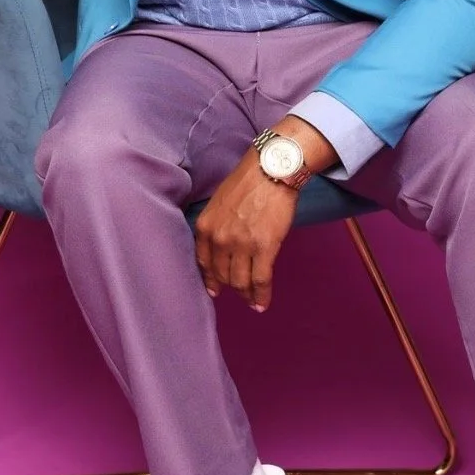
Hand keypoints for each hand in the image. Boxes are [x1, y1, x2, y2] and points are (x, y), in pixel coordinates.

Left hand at [193, 150, 299, 312]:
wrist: (271, 170)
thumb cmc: (247, 182)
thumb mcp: (219, 203)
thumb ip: (216, 226)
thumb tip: (221, 247)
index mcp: (206, 227)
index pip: (203, 263)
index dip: (210, 280)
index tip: (214, 290)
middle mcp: (220, 239)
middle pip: (222, 275)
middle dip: (230, 287)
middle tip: (239, 292)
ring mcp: (242, 245)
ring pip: (240, 282)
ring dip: (246, 295)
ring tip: (251, 301)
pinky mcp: (264, 248)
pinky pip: (260, 281)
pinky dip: (261, 296)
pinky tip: (261, 305)